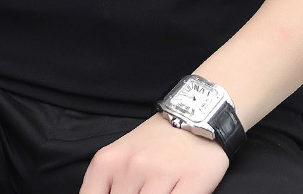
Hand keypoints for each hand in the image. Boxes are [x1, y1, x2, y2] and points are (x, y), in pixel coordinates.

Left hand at [80, 113, 229, 193]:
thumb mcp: (120, 155)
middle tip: (142, 191)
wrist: (196, 115)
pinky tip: (173, 191)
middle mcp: (132, 166)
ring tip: (157, 189)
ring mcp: (161, 174)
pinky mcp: (192, 180)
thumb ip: (106, 184)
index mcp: (108, 161)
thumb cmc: (156, 140)